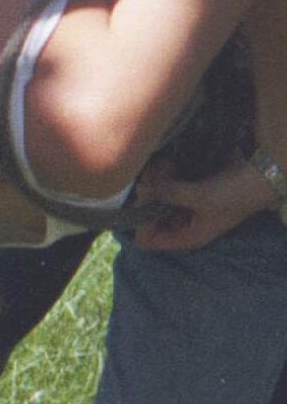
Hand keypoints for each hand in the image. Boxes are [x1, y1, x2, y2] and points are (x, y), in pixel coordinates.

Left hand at [133, 158, 279, 250]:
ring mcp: (185, 206)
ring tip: (160, 166)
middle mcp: (181, 224)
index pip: (146, 241)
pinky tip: (167, 163)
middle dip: (146, 197)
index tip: (145, 200)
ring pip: (155, 198)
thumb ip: (168, 193)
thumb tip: (142, 187)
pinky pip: (167, 185)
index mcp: (185, 237)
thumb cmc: (235, 193)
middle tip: (150, 176)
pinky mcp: (190, 188)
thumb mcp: (199, 197)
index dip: (140, 223)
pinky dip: (163, 175)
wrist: (262, 172)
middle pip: (148, 217)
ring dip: (154, 182)